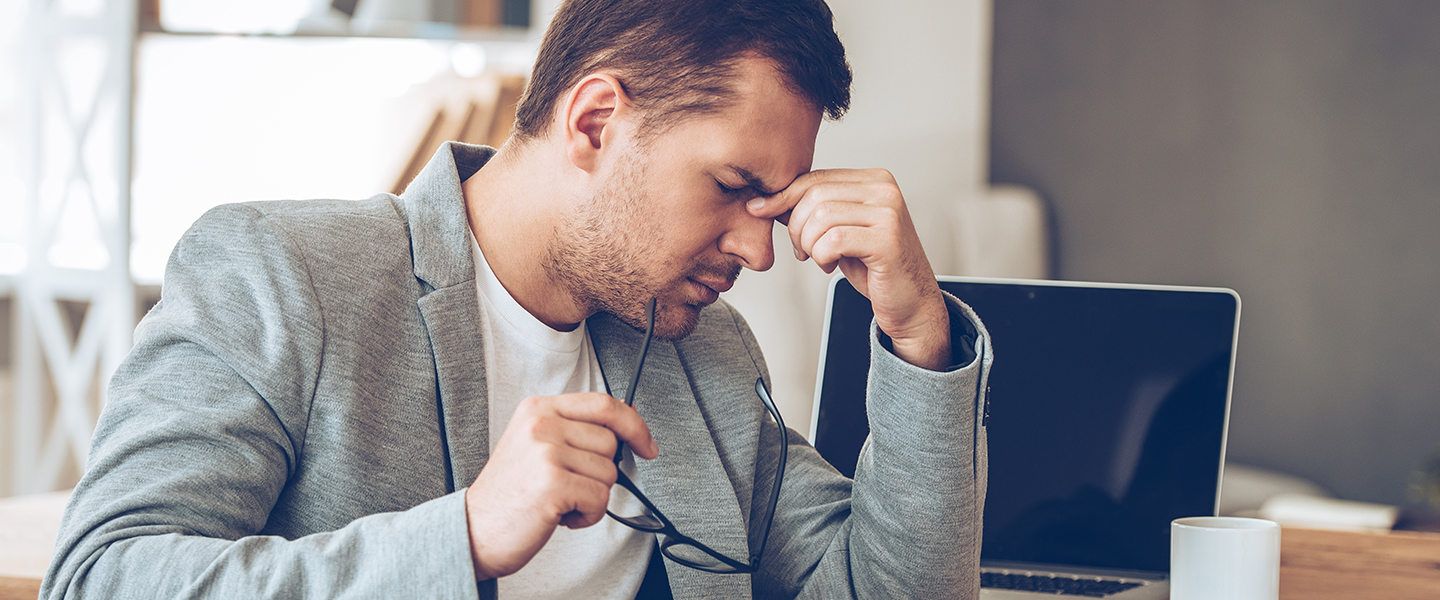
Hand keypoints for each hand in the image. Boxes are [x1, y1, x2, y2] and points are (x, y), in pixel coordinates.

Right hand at [464, 392, 658, 579]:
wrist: (473, 530)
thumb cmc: (510, 494)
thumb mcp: (537, 446)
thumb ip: (577, 429)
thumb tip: (629, 418)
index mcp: (538, 408)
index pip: (604, 403)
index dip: (634, 424)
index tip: (647, 444)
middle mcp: (541, 423)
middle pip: (610, 442)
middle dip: (599, 472)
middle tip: (569, 486)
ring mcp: (546, 451)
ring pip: (608, 472)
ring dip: (592, 497)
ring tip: (558, 501)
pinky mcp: (552, 482)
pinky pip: (600, 498)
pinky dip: (587, 515)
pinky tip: (559, 515)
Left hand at [748, 168, 950, 369]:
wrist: (911, 301)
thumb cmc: (875, 266)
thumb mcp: (840, 230)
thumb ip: (813, 210)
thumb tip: (768, 200)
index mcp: (874, 180)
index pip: (816, 178)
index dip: (783, 196)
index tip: (760, 210)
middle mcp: (885, 190)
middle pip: (814, 195)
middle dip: (796, 226)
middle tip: (801, 250)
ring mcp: (889, 213)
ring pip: (821, 217)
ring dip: (809, 244)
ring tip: (818, 258)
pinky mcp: (887, 240)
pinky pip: (833, 241)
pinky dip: (821, 257)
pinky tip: (830, 265)